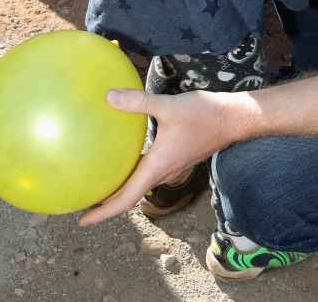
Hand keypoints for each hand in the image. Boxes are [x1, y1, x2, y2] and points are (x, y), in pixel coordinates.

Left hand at [78, 89, 235, 225]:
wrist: (234, 118)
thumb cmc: (204, 114)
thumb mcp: (169, 106)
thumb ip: (139, 102)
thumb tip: (109, 96)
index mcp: (158, 167)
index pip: (127, 199)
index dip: (104, 212)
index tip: (82, 220)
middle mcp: (163, 172)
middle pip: (131, 196)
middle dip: (107, 203)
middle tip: (84, 200)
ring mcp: (171, 165)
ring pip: (141, 184)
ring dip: (121, 188)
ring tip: (100, 180)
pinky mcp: (176, 156)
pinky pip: (149, 170)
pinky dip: (134, 171)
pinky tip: (127, 154)